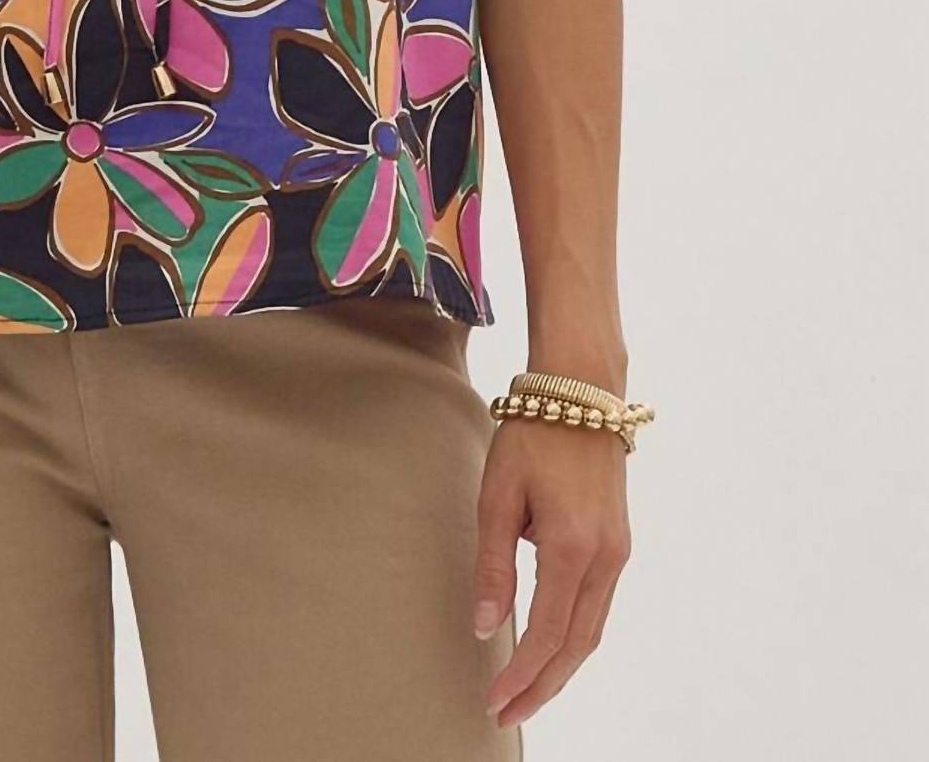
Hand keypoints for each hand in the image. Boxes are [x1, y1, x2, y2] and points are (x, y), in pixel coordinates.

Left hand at [471, 414, 631, 729]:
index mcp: (571, 546)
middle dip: (542, 685)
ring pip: (592, 630)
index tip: (494, 701)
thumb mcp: (498, 494)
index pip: (546, 633)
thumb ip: (493, 564)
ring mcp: (618, 551)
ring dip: (560, 666)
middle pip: (577, 645)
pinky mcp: (619, 542)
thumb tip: (484, 627)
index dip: (521, 674)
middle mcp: (605, 557)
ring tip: (525, 692)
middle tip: (507, 714)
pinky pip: (598, 606)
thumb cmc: (533, 433)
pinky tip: (549, 647)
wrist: (582, 390)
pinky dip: (574, 636)